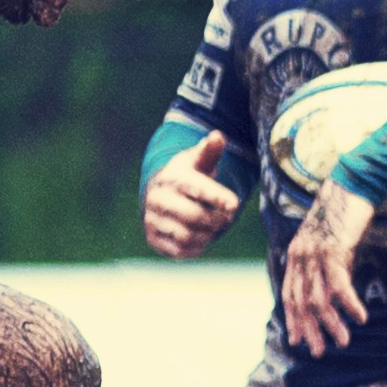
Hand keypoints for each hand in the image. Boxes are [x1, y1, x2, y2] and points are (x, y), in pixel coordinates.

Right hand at [142, 130, 243, 258]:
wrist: (160, 195)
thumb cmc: (187, 177)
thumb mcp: (198, 162)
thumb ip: (209, 152)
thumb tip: (218, 136)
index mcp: (171, 178)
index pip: (196, 189)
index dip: (217, 197)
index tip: (234, 205)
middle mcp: (157, 199)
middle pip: (194, 216)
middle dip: (217, 220)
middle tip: (227, 218)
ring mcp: (152, 220)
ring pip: (188, 236)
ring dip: (209, 234)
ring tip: (215, 226)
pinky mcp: (153, 239)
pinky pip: (181, 251)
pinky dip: (198, 247)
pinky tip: (202, 236)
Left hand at [276, 179, 376, 357]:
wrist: (354, 185)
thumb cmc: (346, 214)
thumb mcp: (331, 242)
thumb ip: (328, 264)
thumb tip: (335, 289)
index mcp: (296, 255)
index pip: (288, 295)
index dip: (293, 320)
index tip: (298, 341)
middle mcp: (300, 256)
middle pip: (300, 302)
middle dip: (310, 330)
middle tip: (318, 352)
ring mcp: (315, 254)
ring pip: (319, 298)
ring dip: (332, 323)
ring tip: (344, 341)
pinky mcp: (333, 250)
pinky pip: (339, 285)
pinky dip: (349, 304)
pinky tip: (360, 317)